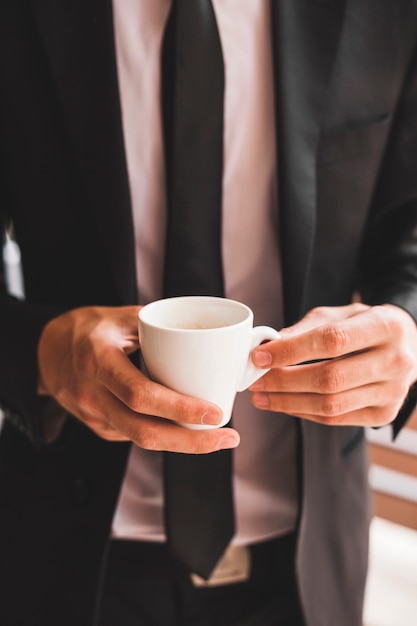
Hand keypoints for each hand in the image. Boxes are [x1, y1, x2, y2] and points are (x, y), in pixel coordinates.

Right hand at [37, 306, 238, 452]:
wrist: (48, 350)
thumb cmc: (90, 328)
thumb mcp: (121, 316)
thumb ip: (159, 328)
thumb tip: (208, 337)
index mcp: (99, 360)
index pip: (141, 394)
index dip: (180, 408)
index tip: (215, 412)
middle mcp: (93, 393)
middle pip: (144, 431)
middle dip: (191, 441)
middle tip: (227, 437)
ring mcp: (92, 415)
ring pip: (141, 439)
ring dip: (183, 444)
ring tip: (218, 438)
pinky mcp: (97, 426)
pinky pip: (134, 434)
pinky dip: (164, 434)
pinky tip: (186, 428)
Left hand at [250, 303, 416, 426]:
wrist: (408, 346)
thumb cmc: (366, 326)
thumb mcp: (342, 314)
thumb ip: (307, 328)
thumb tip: (269, 344)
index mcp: (385, 326)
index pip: (332, 341)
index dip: (291, 351)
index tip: (260, 356)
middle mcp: (395, 361)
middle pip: (330, 378)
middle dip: (284, 381)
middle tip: (255, 381)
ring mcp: (393, 392)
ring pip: (330, 404)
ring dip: (288, 402)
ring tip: (261, 396)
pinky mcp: (384, 414)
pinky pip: (335, 419)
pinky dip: (304, 412)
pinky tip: (284, 404)